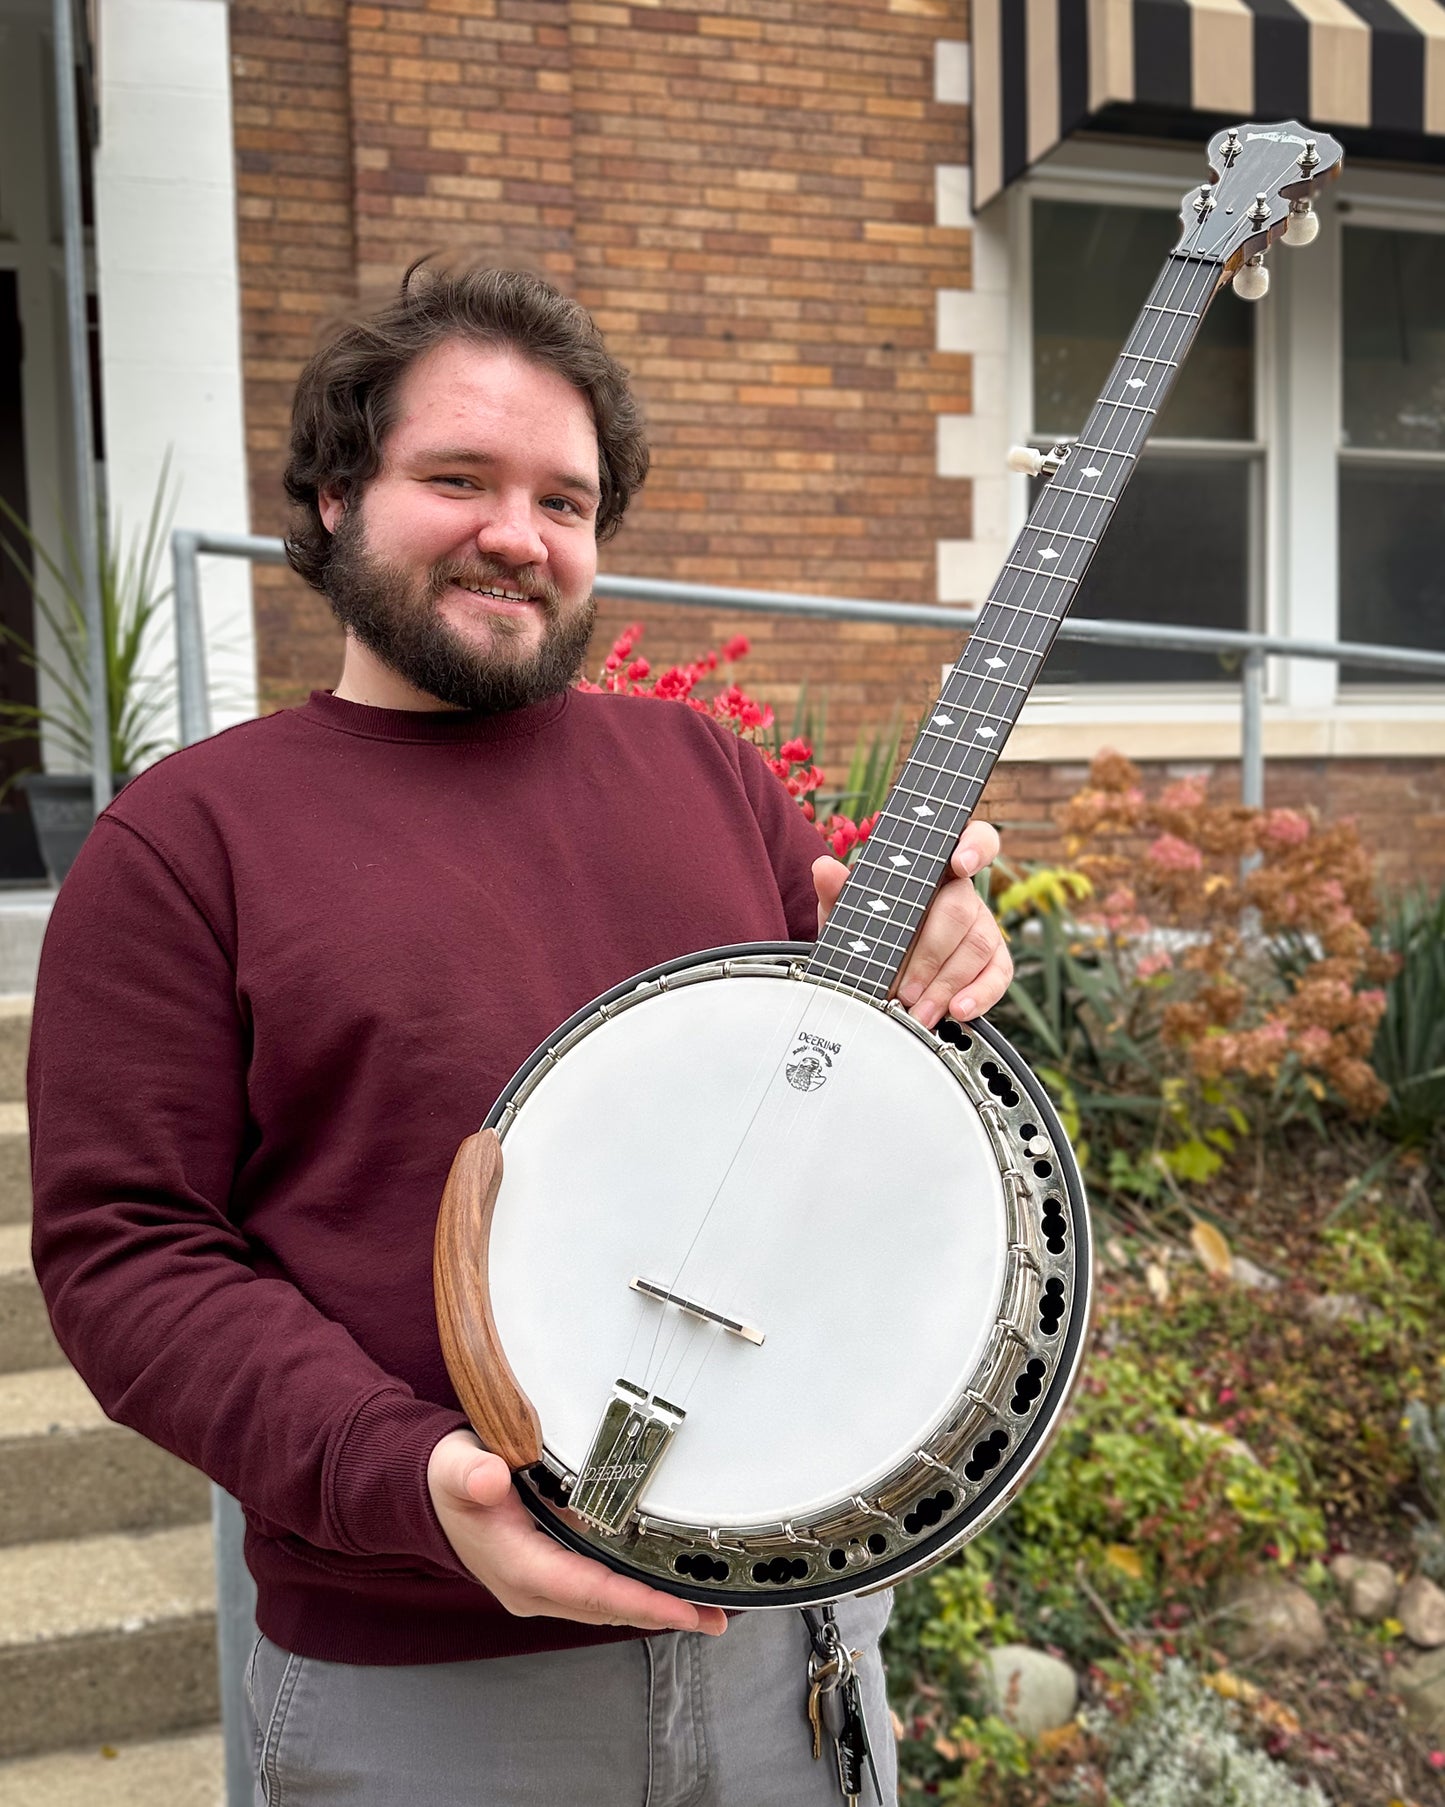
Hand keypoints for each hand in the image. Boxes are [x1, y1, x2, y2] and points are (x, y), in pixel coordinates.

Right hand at [427, 1430, 727, 1635]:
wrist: (434, 1494)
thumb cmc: (451, 1478)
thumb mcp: (454, 1467)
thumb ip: (469, 1472)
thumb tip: (487, 1478)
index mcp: (518, 1566)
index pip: (588, 1589)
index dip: (638, 1600)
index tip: (682, 1609)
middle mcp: (533, 1588)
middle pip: (607, 1607)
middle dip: (662, 1614)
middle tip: (716, 1617)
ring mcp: (542, 1587)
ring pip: (607, 1605)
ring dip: (654, 1609)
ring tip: (706, 1612)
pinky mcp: (551, 1577)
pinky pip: (600, 1593)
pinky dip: (635, 1594)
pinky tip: (666, 1591)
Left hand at [813, 818, 1010, 1028]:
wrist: (875, 967)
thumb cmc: (872, 930)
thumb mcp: (850, 912)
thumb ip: (839, 890)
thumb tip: (824, 869)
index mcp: (935, 870)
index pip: (970, 839)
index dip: (973, 846)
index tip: (959, 863)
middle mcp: (963, 894)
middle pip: (960, 910)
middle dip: (930, 954)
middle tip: (904, 988)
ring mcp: (982, 926)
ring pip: (978, 945)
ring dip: (946, 982)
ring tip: (918, 1009)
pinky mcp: (994, 960)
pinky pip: (998, 975)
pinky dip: (979, 994)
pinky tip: (958, 1009)